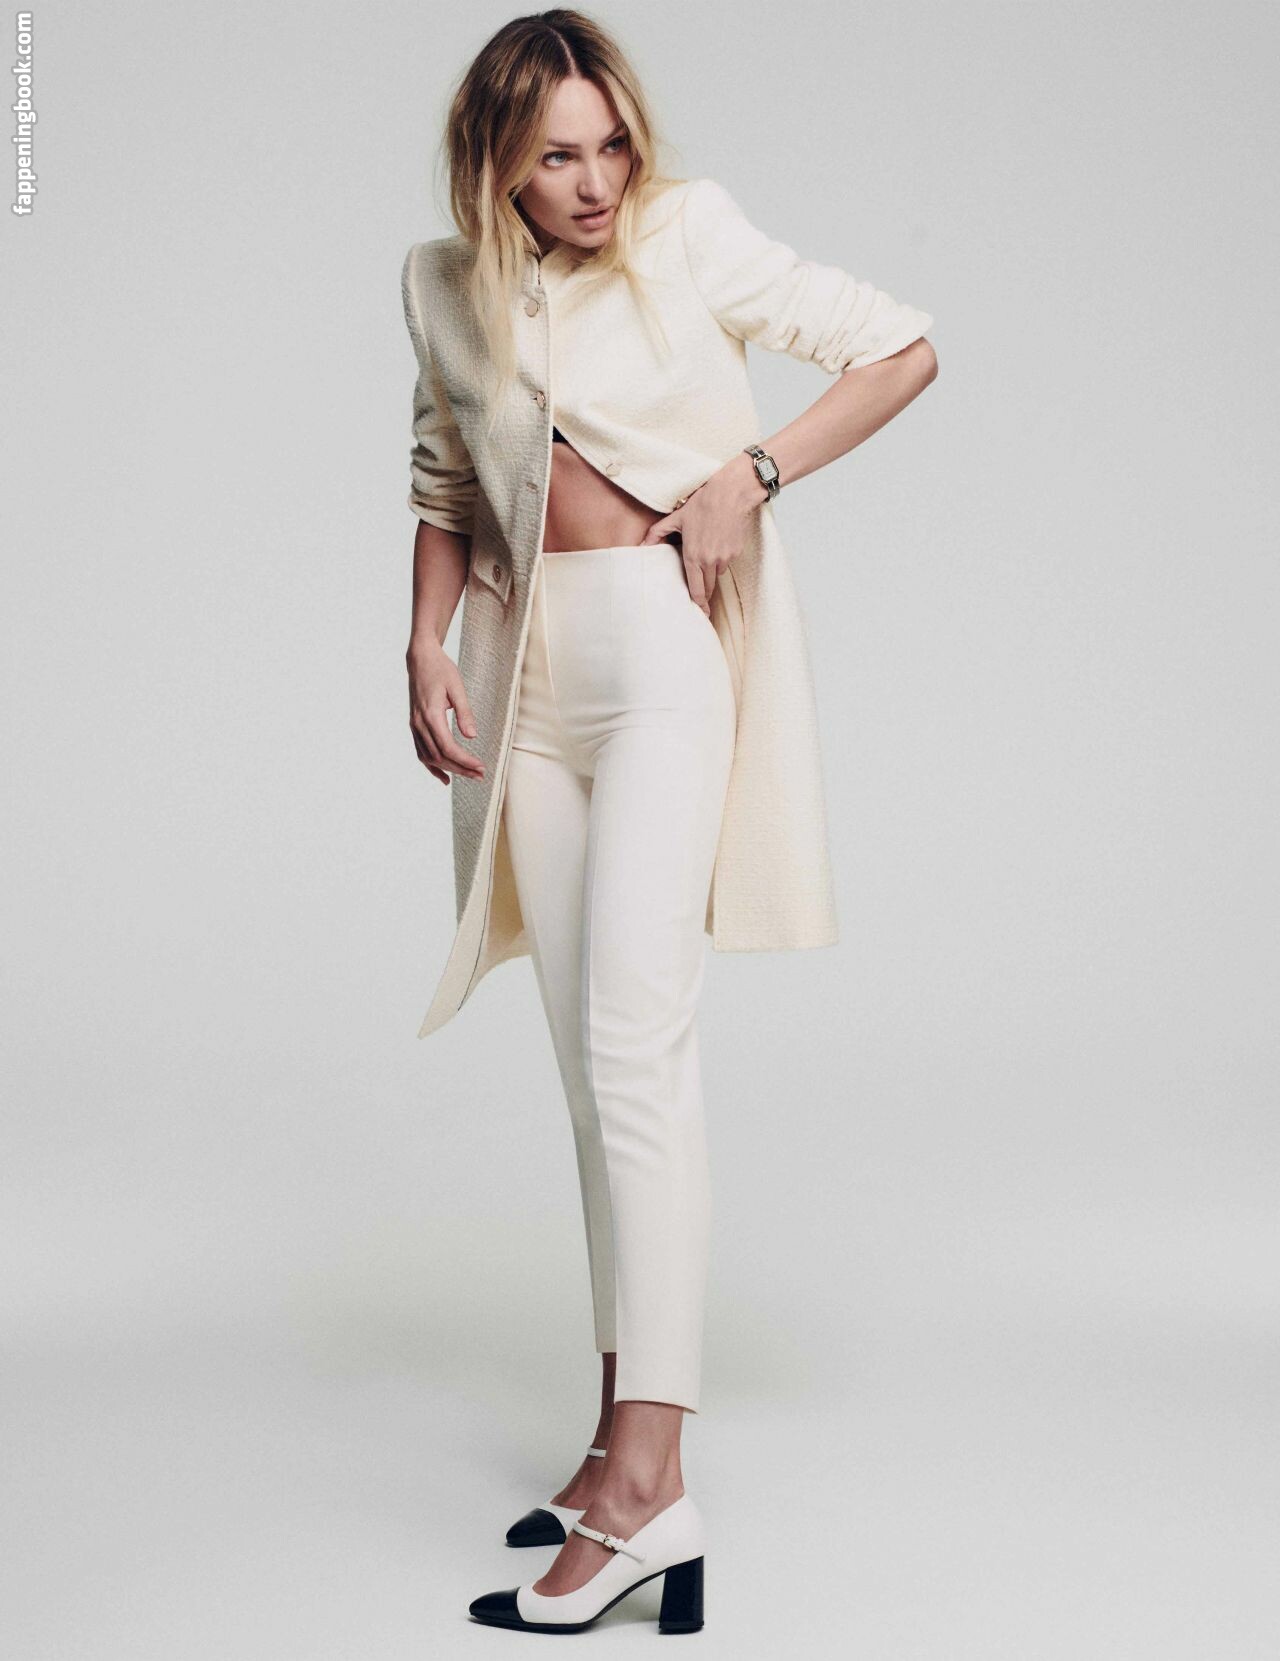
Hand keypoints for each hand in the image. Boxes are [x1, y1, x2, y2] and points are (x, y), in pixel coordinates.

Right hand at [407, 637, 484, 785]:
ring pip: (430, 757)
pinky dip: (432, 767)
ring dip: (449, 769)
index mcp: (431, 715)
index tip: (481, 766)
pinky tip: (445, 777)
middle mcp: (419, 724)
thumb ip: (465, 713)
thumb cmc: (441, 670)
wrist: (420, 659)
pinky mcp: (415, 726)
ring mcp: (415, 726)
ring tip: (469, 775)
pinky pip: (421, 752)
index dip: (465, 760)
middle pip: (440, 756)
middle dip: (461, 768)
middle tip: (480, 775)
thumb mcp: (457, 688)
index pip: (448, 747)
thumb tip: (472, 736)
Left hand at [640, 452, 765, 614]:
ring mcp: (725, 558)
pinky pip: (727, 563)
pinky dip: (722, 559)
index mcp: (693, 556)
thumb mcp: (676, 518)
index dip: (697, 604)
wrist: (731, 494)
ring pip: (717, 574)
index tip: (699, 613)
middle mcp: (709, 561)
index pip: (695, 590)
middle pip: (707, 588)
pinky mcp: (736, 552)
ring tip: (708, 557)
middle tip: (703, 603)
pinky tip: (719, 544)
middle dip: (704, 594)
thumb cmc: (703, 504)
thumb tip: (642, 545)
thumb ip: (657, 533)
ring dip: (711, 572)